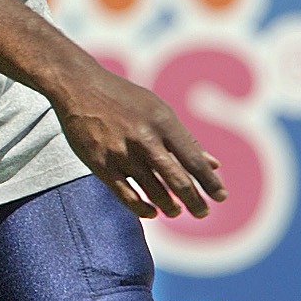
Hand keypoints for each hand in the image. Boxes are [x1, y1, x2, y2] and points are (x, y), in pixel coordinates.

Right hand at [49, 58, 224, 218]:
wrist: (79, 87)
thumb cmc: (124, 98)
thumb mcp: (159, 111)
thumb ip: (185, 139)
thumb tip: (214, 165)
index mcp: (163, 122)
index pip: (194, 160)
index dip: (210, 182)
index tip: (221, 196)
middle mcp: (145, 139)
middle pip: (178, 180)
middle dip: (195, 201)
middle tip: (203, 213)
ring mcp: (122, 153)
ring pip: (154, 192)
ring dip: (170, 207)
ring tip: (175, 211)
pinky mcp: (101, 165)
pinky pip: (126, 196)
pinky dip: (142, 209)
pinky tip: (152, 212)